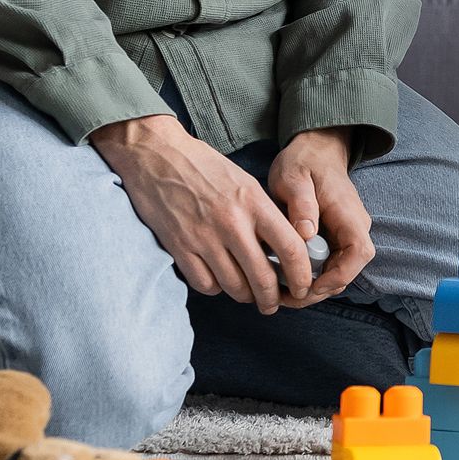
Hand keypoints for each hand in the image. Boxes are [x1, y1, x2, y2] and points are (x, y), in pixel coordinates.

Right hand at [90, 113, 309, 312]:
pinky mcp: (179, 247)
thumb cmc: (203, 166)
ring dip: (244, 296)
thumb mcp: (244, 182)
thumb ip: (264, 214)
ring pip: (234, 286)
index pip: (291, 249)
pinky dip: (215, 288)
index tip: (302, 287)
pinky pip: (205, 284)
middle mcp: (232, 222)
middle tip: (273, 304)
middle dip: (272, 299)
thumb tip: (284, 247)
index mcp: (254, 202)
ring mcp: (204, 237)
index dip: (301, 277)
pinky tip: (218, 280)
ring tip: (247, 294)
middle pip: (263, 278)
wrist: (156, 155)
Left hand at [267, 128, 373, 309]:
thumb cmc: (304, 161)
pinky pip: (328, 263)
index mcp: (349, 215)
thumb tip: (306, 233)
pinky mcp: (336, 237)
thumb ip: (301, 204)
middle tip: (286, 298)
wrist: (316, 149)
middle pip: (348, 270)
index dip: (337, 276)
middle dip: (319, 290)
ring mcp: (346, 233)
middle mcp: (354, 227)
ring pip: (338, 271)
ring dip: (314, 286)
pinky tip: (285, 277)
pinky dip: (310, 275)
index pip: (359, 254)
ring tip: (282, 292)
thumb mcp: (294, 178)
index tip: (309, 287)